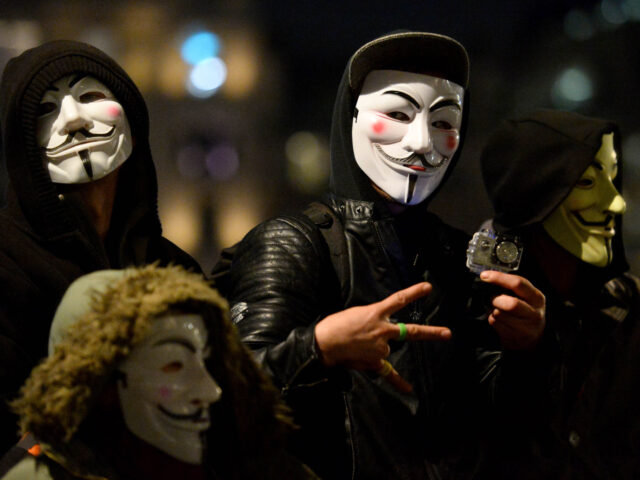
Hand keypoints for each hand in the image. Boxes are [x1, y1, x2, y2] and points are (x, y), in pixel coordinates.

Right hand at [314, 282, 451, 391]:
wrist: (323, 343)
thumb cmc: (336, 325)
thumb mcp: (357, 313)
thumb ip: (374, 318)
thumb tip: (382, 328)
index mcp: (375, 313)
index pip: (399, 300)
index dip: (414, 293)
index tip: (428, 287)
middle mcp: (382, 330)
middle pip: (411, 332)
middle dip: (431, 333)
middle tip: (448, 334)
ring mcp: (380, 347)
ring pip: (387, 348)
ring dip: (376, 347)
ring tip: (357, 345)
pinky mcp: (374, 362)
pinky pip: (388, 372)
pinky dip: (399, 382)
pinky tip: (409, 389)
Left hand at [479, 270, 545, 350]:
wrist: (531, 339)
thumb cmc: (524, 311)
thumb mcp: (526, 298)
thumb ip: (512, 287)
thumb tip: (488, 277)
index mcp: (537, 298)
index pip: (518, 284)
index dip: (499, 278)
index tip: (484, 275)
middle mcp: (534, 313)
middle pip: (510, 303)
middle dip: (496, 299)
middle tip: (493, 299)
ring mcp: (526, 327)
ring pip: (499, 314)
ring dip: (493, 310)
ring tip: (498, 310)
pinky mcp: (515, 337)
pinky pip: (495, 324)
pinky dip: (492, 319)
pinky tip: (499, 320)